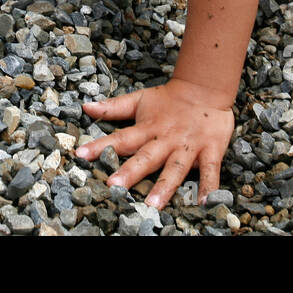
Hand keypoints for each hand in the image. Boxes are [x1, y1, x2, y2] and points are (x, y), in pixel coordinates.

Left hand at [75, 77, 234, 208]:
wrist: (206, 88)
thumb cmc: (170, 99)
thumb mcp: (140, 99)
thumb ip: (113, 107)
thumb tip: (86, 107)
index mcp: (148, 128)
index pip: (121, 138)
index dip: (101, 146)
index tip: (81, 154)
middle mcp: (166, 140)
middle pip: (146, 157)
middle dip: (130, 171)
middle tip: (114, 185)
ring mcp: (189, 146)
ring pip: (176, 168)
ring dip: (165, 186)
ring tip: (153, 204)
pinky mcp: (211, 151)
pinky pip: (211, 171)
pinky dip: (210, 187)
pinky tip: (205, 203)